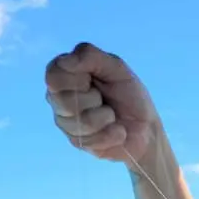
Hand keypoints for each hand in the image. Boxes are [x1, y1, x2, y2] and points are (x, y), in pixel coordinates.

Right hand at [45, 42, 159, 167]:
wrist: (146, 128)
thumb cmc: (130, 94)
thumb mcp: (116, 68)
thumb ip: (90, 56)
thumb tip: (66, 60)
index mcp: (65, 75)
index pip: (53, 76)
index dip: (76, 79)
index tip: (93, 79)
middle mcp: (59, 99)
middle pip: (63, 101)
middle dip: (94, 99)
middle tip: (104, 99)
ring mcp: (66, 122)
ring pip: (80, 122)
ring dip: (106, 117)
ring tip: (112, 116)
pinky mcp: (78, 143)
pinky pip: (93, 139)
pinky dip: (112, 133)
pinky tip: (117, 131)